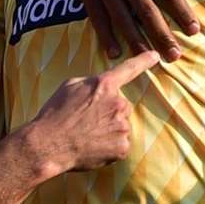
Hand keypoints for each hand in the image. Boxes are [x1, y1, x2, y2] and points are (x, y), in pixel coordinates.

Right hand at [25, 51, 157, 172]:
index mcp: (104, 85)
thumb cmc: (54, 114)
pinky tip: (93, 147)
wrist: (48, 144)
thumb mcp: (69, 86)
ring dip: (109, 130)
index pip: (128, 69)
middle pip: (121, 106)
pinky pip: (120, 145)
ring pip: (121, 126)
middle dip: (108, 112)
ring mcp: (122, 126)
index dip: (143, 61)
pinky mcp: (122, 147)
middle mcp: (118, 103)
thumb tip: (100, 86)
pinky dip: (109, 147)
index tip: (156, 56)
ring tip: (87, 135)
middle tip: (87, 122)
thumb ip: (91, 82)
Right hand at [63, 0, 202, 62]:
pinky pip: (96, 16)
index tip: (194, 31)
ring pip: (122, 17)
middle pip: (145, 9)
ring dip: (136, 40)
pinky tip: (115, 52)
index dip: (181, 11)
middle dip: (161, 34)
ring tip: (149, 60)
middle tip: (175, 56)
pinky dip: (105, 35)